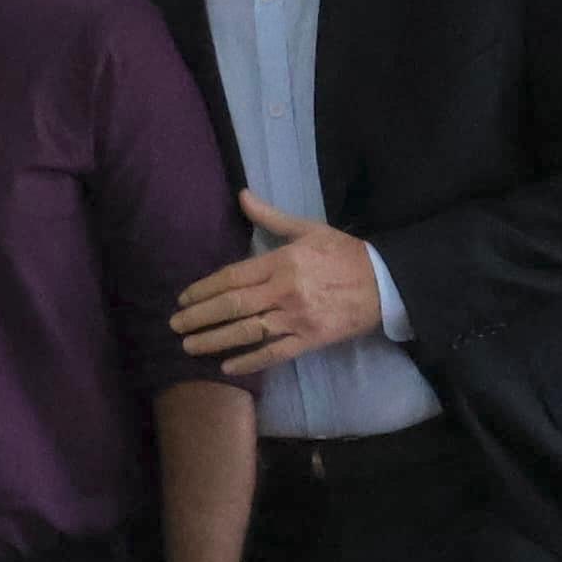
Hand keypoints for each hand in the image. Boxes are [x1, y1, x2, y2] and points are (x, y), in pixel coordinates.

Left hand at [173, 194, 384, 374]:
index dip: (203, 289)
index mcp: (282, 262)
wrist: (388, 281)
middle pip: (233, 305)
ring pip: (248, 331)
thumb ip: (271, 217)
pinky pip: (276, 352)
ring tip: (189, 346)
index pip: (232, 277)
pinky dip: (251, 361)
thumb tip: (241, 194)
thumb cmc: (345, 253)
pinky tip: (228, 366)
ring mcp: (298, 317)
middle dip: (199, 317)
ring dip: (215, 340)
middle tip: (174, 326)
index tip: (183, 299)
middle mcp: (284, 290)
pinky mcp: (312, 338)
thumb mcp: (308, 229)